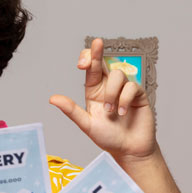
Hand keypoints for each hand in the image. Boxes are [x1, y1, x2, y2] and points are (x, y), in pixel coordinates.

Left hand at [49, 38, 156, 162]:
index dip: (87, 58)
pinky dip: (124, 100)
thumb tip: (53, 99)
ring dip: (112, 93)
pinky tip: (122, 112)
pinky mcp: (138, 95)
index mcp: (94, 91)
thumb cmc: (108, 138)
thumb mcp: (86, 124)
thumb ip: (71, 110)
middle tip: (97, 43)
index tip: (82, 61)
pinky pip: (132, 86)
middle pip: (103, 62)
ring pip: (117, 75)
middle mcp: (108, 87)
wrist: (129, 149)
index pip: (90, 68)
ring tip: (111, 112)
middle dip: (98, 52)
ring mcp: (124, 89)